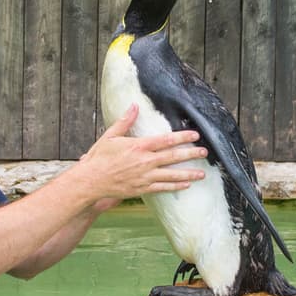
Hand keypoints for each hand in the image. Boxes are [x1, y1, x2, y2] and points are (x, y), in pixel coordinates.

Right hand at [77, 104, 205, 200]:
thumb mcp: (110, 136)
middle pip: (173, 157)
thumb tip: (134, 105)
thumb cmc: (99, 158)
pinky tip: (186, 184)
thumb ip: (125, 121)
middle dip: (191, 154)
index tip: (195, 135)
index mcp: (138, 146)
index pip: (165, 140)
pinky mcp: (142, 189)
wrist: (91, 181)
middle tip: (204, 152)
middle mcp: (144, 161)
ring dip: (188, 173)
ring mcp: (145, 177)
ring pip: (171, 175)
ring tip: (202, 173)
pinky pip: (163, 188)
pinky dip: (175, 186)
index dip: (182, 137)